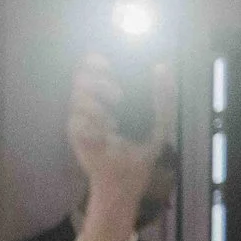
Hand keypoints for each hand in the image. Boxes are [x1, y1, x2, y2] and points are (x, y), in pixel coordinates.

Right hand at [67, 54, 171, 193]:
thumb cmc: (141, 148)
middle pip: (81, 79)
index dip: (96, 62)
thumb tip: (162, 67)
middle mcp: (92, 104)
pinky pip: (76, 122)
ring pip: (77, 98)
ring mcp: (82, 120)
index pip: (92, 68)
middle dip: (100, 83)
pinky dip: (93, 123)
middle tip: (119, 96)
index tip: (109, 65)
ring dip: (97, 104)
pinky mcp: (76, 137)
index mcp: (108, 95)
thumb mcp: (160, 120)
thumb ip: (164, 95)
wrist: (130, 179)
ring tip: (115, 120)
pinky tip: (107, 132)